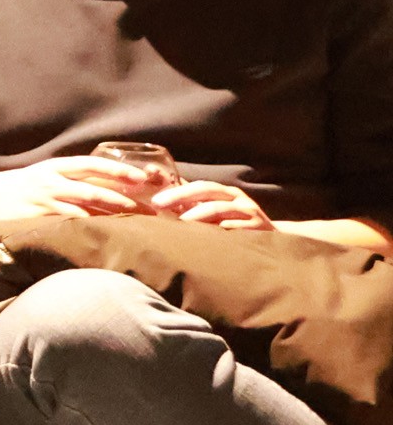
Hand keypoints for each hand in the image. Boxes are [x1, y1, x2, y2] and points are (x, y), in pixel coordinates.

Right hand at [0, 157, 170, 237]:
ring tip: (134, 225)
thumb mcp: (48, 174)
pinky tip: (103, 237)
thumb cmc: (25, 187)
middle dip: (124, 199)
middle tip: (150, 209)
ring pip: (83, 209)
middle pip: (94, 189)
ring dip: (110, 217)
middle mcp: (52, 182)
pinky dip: (86, 231)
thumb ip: (77, 178)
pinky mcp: (35, 219)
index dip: (119, 171)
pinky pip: (65, 226)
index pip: (94, 165)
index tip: (143, 178)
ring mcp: (43, 201)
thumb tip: (116, 184)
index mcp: (57, 167)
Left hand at [150, 174, 271, 232]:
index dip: (175, 188)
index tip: (152, 195)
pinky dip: (220, 229)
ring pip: (219, 207)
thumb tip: (157, 198)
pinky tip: (207, 235)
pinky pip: (236, 227)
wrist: (273, 239)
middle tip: (158, 204)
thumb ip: (190, 204)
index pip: (197, 185)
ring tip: (179, 221)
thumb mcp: (215, 212)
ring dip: (197, 213)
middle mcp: (236, 198)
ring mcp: (248, 211)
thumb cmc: (234, 225)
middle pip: (205, 190)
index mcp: (223, 192)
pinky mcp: (258, 228)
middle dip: (180, 195)